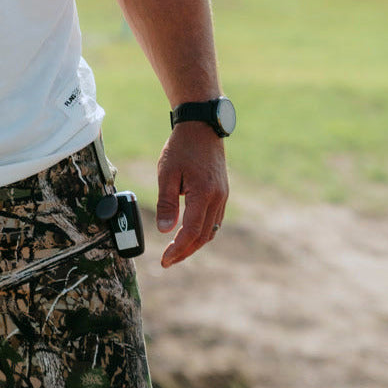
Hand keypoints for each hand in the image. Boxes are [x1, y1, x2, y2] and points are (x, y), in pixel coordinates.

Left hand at [155, 122, 228, 267]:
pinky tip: (189, 233)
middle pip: (203, 236)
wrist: (202, 126)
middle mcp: (218, 198)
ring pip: (211, 230)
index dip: (178, 249)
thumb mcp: (167, 173)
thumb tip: (165, 230)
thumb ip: (166, 202)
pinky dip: (202, 231)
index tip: (164, 260)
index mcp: (204, 194)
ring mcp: (223, 196)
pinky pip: (214, 220)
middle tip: (168, 261)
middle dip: (185, 251)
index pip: (192, 231)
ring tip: (176, 251)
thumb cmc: (181, 147)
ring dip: (194, 244)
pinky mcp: (222, 192)